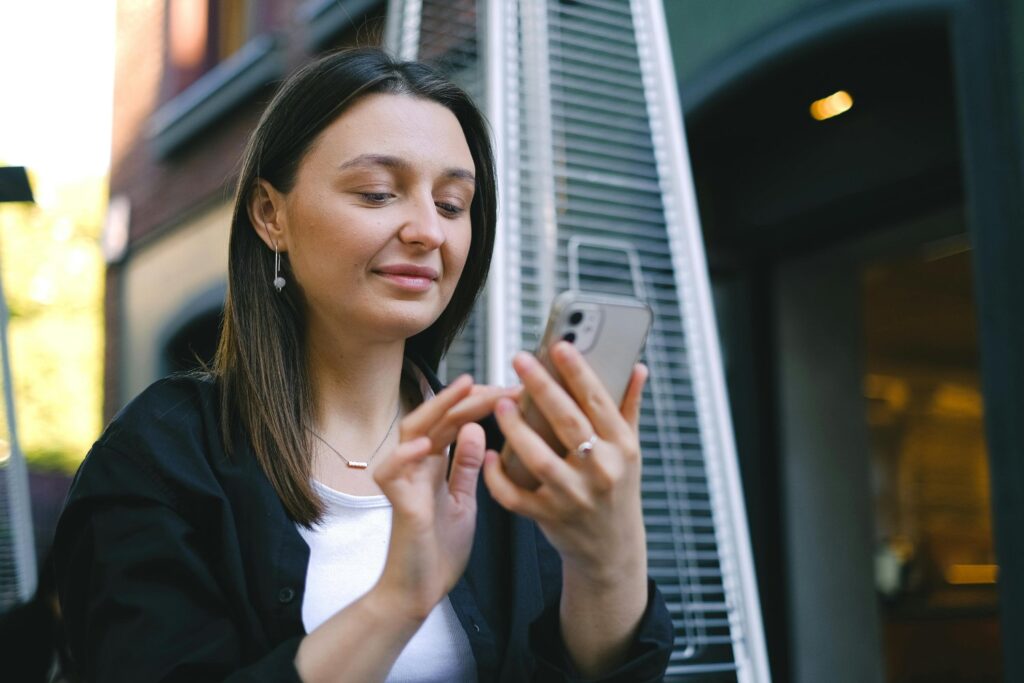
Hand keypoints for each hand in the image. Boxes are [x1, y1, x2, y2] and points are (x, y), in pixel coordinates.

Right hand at [371, 377, 515, 621]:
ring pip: (411, 431)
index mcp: (435, 463)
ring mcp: (405, 482)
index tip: (513, 390)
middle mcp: (417, 465)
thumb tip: (475, 428)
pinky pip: (391, 472)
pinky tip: (426, 443)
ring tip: (464, 389)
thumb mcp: (463, 499)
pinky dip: (405, 455)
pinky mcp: (398, 504)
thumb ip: (464, 465)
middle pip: (437, 417)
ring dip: (437, 408)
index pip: (455, 420)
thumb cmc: (439, 547)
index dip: (480, 401)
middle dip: (467, 396)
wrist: (420, 591)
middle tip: (500, 384)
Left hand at [483, 341, 649, 583]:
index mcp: (622, 446)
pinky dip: (498, 476)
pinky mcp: (550, 517)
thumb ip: (629, 406)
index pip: (598, 401)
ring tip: (501, 404)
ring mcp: (575, 496)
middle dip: (542, 388)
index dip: (578, 371)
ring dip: (517, 429)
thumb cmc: (618, 487)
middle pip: (568, 423)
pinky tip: (490, 454)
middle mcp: (601, 470)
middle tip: (520, 360)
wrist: (612, 547)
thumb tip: (638, 366)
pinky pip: (516, 495)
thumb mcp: (630, 449)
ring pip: (539, 458)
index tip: (558, 345)